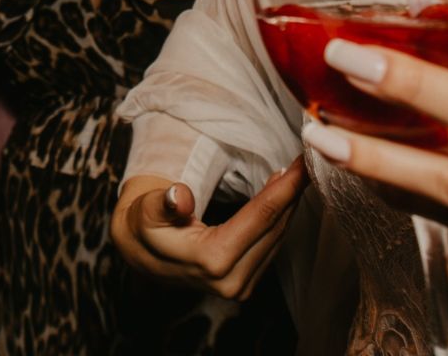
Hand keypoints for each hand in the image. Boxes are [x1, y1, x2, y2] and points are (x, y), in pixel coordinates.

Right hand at [112, 162, 307, 298]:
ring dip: (289, 205)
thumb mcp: (146, 210)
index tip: (303, 164)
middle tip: (308, 160)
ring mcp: (240, 287)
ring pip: (276, 238)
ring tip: (298, 173)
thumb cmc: (145, 227)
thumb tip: (179, 196)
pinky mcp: (245, 284)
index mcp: (211, 260)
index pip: (259, 217)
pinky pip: (271, 247)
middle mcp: (232, 281)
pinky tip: (282, 197)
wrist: (139, 255)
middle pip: (274, 228)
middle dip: (293, 192)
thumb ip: (163, 203)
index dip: (284, 188)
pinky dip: (279, 220)